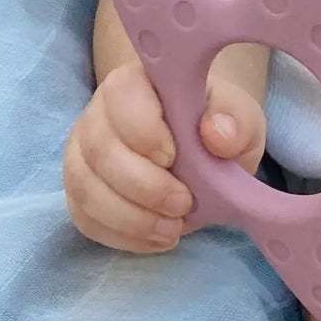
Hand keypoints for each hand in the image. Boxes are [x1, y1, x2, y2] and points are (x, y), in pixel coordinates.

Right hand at [63, 60, 266, 253]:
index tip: (174, 158)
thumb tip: (216, 134)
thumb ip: (235, 120)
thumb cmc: (215, 126)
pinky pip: (84, 217)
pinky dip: (121, 235)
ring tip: (173, 228)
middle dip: (143, 186)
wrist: (200, 151)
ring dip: (130, 216)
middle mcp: (98, 114)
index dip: (143, 131)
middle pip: (100, 149)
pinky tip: (155, 237)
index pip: (121, 96)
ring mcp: (83, 154)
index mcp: (135, 83)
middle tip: (183, 204)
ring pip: (85, 187)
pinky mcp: (80, 192)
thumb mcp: (240, 118)